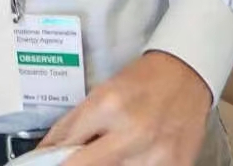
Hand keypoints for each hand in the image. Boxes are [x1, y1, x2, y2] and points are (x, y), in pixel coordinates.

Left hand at [40, 52, 211, 165]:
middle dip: (72, 164)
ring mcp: (155, 155)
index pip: (66, 144)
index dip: (51, 157)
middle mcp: (131, 133)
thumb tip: (50, 151)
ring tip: (111, 151)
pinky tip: (130, 157)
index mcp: (108, 106)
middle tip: (69, 161)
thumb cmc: (142, 80)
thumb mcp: (101, 92)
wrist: (187, 75)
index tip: (45, 161)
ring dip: (105, 164)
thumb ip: (76, 124)